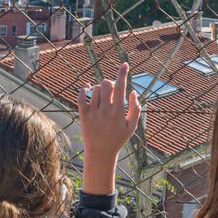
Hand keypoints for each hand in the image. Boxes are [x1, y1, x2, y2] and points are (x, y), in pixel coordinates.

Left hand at [77, 62, 141, 194]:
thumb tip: (133, 92)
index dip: (123, 73)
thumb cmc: (118, 139)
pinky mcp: (83, 115)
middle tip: (111, 90)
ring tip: (102, 96)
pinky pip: (81, 97)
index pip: (121, 87)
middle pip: (106, 84)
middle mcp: (106, 110)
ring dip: (99, 88)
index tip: (125, 64)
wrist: (101, 152)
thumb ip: (135, 108)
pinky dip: (83, 90)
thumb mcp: (132, 126)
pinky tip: (87, 90)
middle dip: (110, 82)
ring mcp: (93, 112)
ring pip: (95, 89)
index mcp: (119, 111)